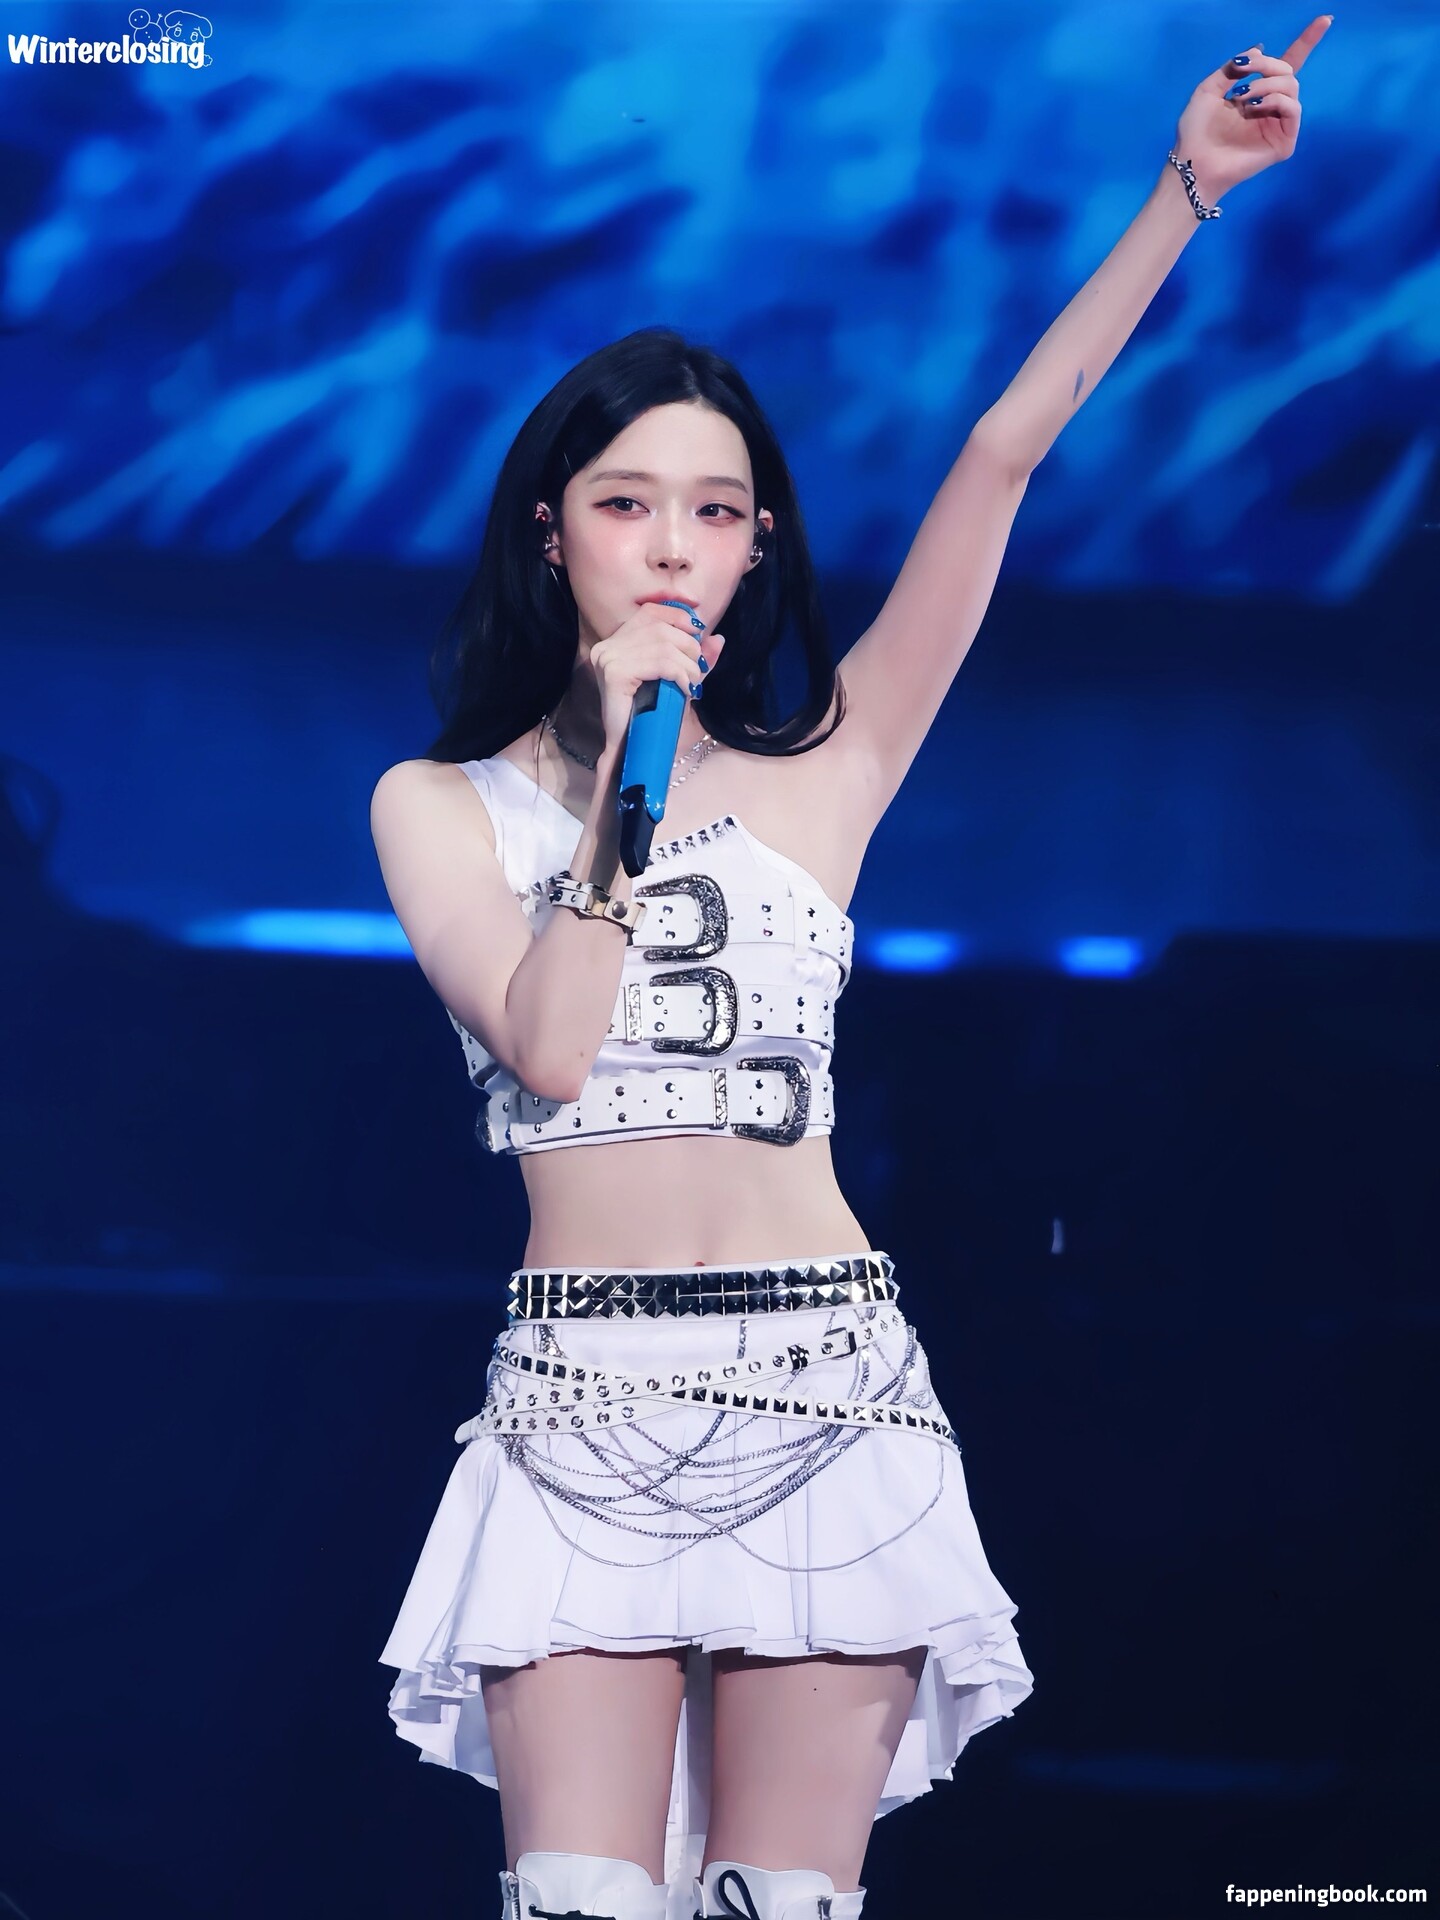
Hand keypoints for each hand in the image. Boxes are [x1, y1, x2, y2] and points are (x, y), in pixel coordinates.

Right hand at [590, 605, 724, 759]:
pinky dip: (679, 674)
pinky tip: (684, 688)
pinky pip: (660, 663)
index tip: (700, 631)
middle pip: (661, 627)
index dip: (678, 616)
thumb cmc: (653, 715)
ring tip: (692, 684)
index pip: (650, 611)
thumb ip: (696, 659)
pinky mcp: (615, 673)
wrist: (634, 748)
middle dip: (689, 647)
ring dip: (688, 665)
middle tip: (697, 672)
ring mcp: (608, 658)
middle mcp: (607, 646)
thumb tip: (718, 638)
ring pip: (664, 645)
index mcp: (616, 642)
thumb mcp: (678, 680)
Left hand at [1172, 15, 1332, 203]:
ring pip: (1291, 86)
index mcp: (1257, 93)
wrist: (1192, 162)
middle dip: (1267, 65)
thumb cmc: (1196, 131)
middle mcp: (1271, 107)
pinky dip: (1275, 101)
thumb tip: (1259, 48)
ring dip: (1267, 83)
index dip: (1306, 41)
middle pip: (1288, 71)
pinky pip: (1293, 109)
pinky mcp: (1284, 142)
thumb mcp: (1208, 89)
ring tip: (1243, 96)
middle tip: (1243, 74)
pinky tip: (1254, 108)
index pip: (1286, 64)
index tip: (1326, 19)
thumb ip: (1232, 68)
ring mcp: (1279, 125)